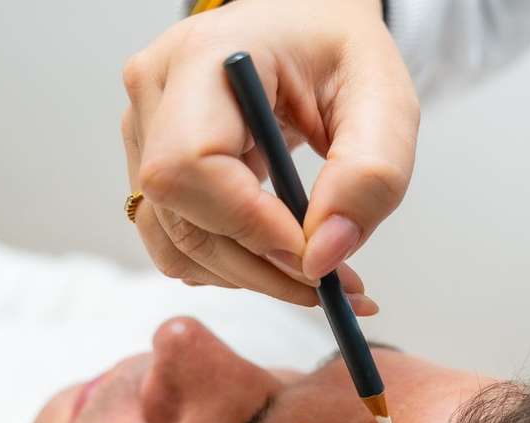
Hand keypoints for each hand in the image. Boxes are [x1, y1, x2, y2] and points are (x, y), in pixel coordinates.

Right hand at [120, 0, 417, 311]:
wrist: (310, 30)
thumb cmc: (341, 52)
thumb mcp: (385, 101)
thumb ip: (369, 176)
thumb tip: (322, 256)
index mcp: (205, 55)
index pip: (189, 164)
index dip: (248, 224)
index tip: (311, 253)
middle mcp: (156, 91)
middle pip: (178, 215)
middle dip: (260, 267)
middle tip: (332, 285)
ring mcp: (145, 132)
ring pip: (174, 243)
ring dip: (248, 277)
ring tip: (315, 274)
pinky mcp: (153, 167)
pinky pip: (177, 244)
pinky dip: (231, 268)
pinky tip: (280, 258)